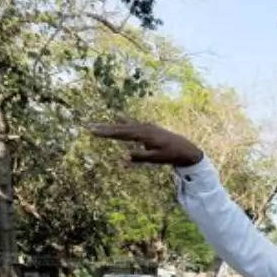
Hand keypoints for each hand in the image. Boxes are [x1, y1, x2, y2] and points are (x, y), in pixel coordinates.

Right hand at [88, 122, 203, 166]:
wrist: (186, 149)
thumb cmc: (171, 155)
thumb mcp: (155, 159)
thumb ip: (139, 157)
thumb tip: (122, 157)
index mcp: (143, 134)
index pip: (121, 133)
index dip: (106, 133)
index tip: (93, 131)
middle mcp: (143, 127)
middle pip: (120, 127)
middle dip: (105, 128)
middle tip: (90, 126)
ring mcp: (146, 126)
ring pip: (126, 125)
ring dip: (112, 124)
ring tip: (100, 123)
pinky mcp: (149, 127)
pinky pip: (133, 124)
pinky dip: (124, 121)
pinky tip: (119, 117)